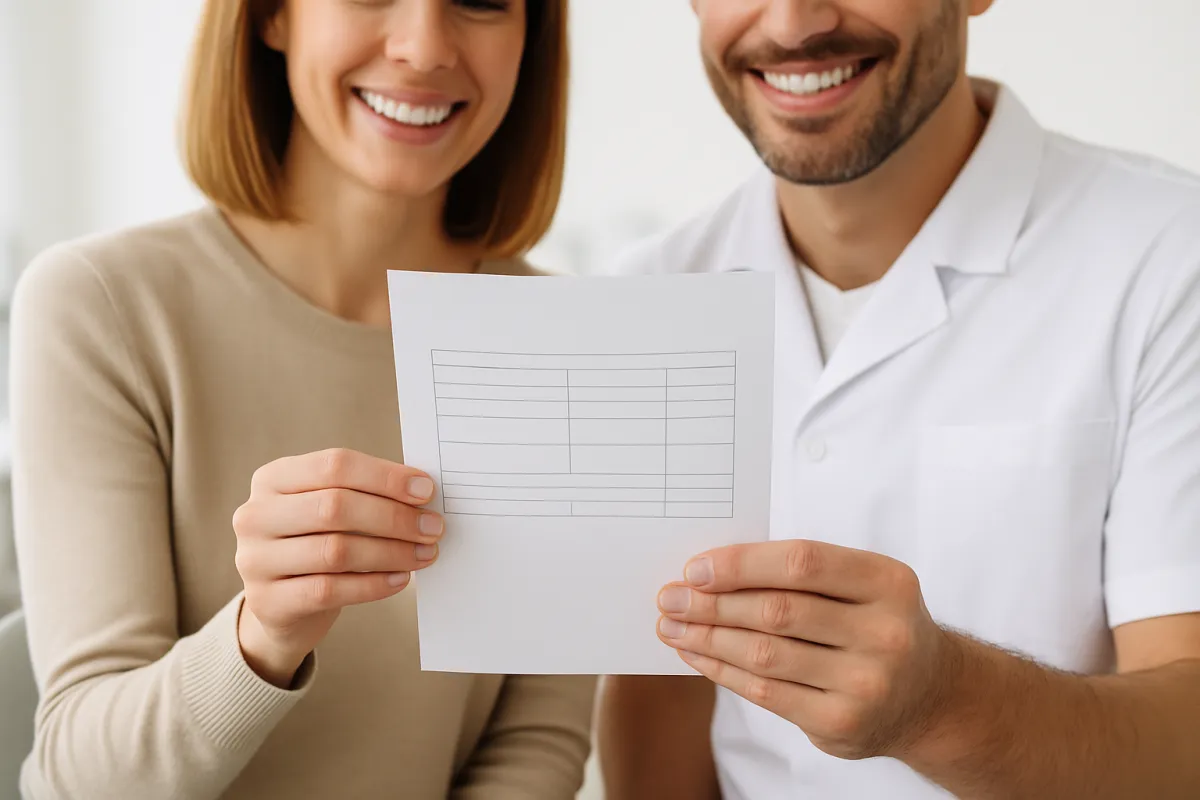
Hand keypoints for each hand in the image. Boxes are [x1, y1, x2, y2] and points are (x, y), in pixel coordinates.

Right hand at [232, 448, 443, 686]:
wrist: (282, 607)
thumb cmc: (317, 544)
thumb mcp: (330, 510)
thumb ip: (366, 495)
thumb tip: (421, 492)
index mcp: (273, 478)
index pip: (334, 465)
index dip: (385, 477)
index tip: (425, 491)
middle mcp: (256, 515)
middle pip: (335, 507)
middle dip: (393, 517)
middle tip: (432, 528)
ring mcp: (255, 559)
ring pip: (335, 550)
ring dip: (391, 552)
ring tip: (424, 554)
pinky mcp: (267, 601)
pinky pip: (329, 590)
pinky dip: (372, 585)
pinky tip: (400, 580)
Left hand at [655, 540, 960, 760]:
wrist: (930, 696)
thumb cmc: (877, 624)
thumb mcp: (863, 585)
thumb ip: (801, 573)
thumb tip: (711, 571)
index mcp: (888, 583)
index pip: (802, 563)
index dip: (742, 563)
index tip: (696, 567)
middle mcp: (885, 634)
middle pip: (778, 611)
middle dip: (713, 603)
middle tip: (670, 597)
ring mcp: (866, 684)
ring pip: (766, 655)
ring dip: (708, 638)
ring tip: (673, 625)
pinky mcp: (842, 724)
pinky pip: (766, 693)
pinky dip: (723, 671)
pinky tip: (698, 656)